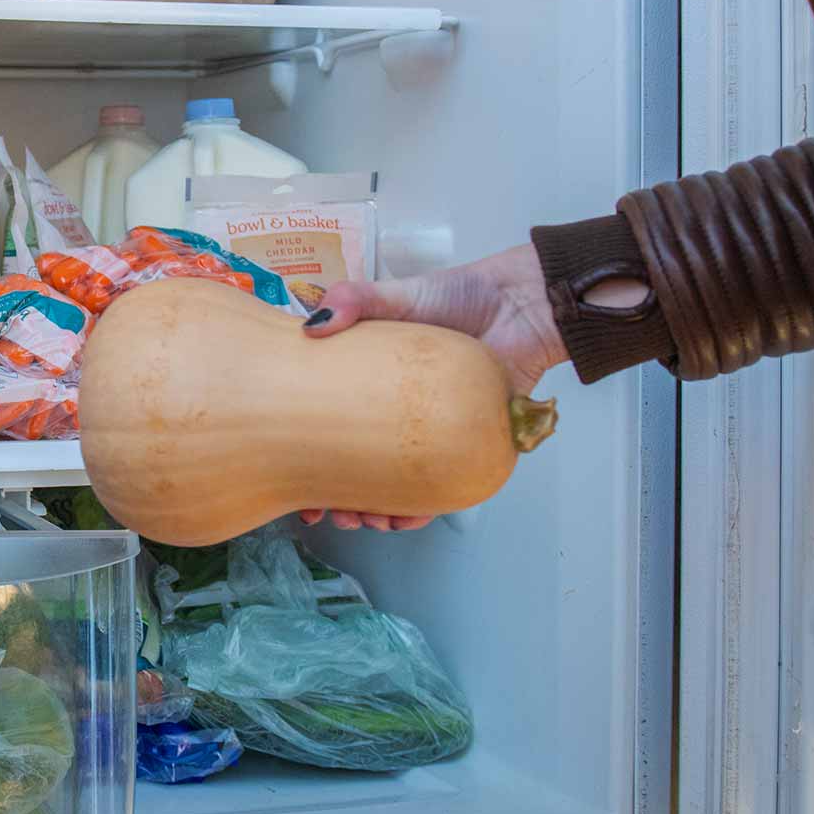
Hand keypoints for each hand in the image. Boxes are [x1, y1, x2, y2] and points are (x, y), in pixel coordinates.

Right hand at [296, 244, 567, 531]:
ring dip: (374, 511)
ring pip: (394, 485)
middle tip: (326, 511)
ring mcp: (429, 434)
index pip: (329, 419)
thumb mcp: (397, 293)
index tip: (290, 470)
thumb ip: (355, 299)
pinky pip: (440, 487)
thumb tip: (311, 326)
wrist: (524, 305)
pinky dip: (420, 509)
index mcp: (370, 380)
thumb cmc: (462, 295)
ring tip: (365, 519)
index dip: (307, 449)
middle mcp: (395, 413)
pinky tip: (404, 519)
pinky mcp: (465, 445)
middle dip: (337, 495)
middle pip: (356, 463)